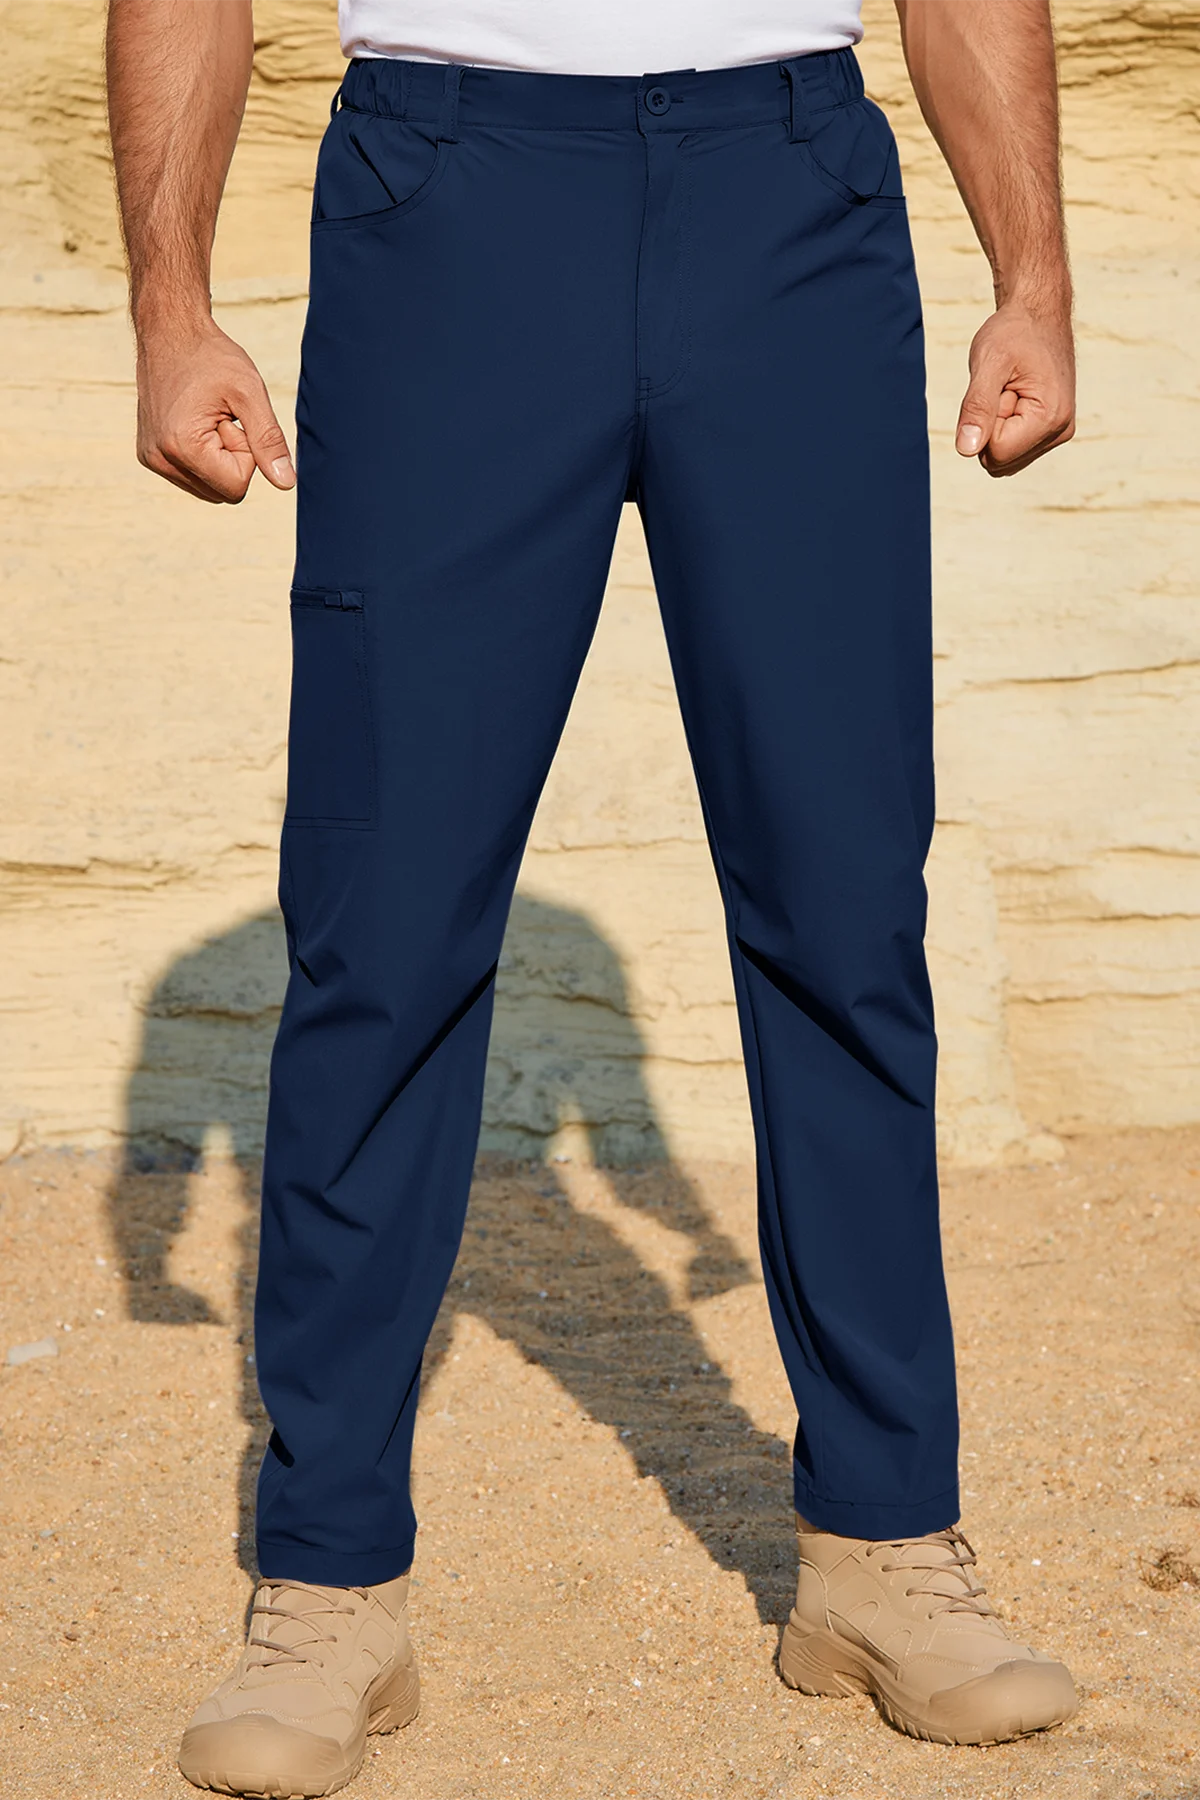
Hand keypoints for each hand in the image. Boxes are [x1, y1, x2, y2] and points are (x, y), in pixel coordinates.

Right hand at [135, 314, 294, 502]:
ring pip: (209, 487)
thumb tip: (286, 483)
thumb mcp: (250, 394)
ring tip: (208, 418)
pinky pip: (193, 477)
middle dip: (232, 459)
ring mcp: (151, 459)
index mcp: (182, 447)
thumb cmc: (212, 357)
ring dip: (218, 458)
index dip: (246, 455)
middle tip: (222, 418)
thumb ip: (269, 441)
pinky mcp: (149, 455)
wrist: (170, 332)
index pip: (236, 487)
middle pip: (222, 492)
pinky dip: (203, 456)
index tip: (232, 419)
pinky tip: (195, 422)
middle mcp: (160, 460)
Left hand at [955, 299, 1074, 476]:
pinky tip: (1015, 396)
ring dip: (996, 426)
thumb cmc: (1013, 333)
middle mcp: (1060, 432)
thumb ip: (977, 407)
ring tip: (1010, 390)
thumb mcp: (988, 363)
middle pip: (998, 461)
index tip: (1001, 388)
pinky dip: (1004, 426)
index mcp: (1050, 418)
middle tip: (1004, 388)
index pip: (995, 453)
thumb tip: (966, 450)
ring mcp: (1057, 434)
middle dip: (990, 427)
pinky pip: (1010, 450)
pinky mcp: (1050, 432)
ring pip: (1003, 459)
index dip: (985, 422)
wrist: (1038, 314)